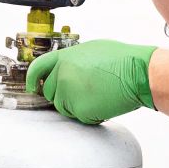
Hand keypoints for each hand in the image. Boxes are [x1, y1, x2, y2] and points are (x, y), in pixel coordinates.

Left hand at [25, 40, 156, 124]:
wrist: (137, 73)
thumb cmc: (121, 60)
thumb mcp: (90, 50)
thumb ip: (71, 60)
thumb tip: (63, 69)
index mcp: (64, 58)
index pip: (36, 68)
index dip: (31, 79)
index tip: (31, 86)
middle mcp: (62, 75)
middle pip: (49, 92)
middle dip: (61, 94)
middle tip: (82, 91)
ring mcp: (69, 93)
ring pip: (62, 107)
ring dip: (75, 105)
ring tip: (96, 93)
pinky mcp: (79, 109)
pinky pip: (77, 116)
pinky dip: (89, 114)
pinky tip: (102, 101)